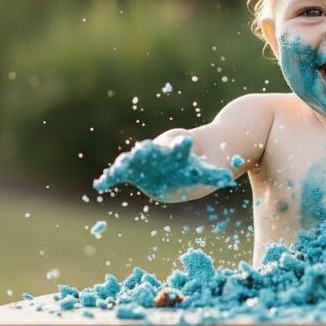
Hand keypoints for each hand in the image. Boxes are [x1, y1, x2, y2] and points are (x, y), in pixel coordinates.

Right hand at [93, 135, 237, 201]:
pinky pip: (119, 175)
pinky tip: (100, 185)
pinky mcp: (132, 171)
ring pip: (134, 160)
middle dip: (149, 151)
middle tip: (144, 148)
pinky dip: (110, 178)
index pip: (180, 146)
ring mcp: (143, 160)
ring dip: (128, 162)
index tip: (184, 141)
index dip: (181, 144)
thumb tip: (226, 179)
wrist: (179, 159)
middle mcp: (158, 152)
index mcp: (178, 150)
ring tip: (122, 165)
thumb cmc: (194, 164)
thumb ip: (212, 175)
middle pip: (153, 151)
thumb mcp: (205, 170)